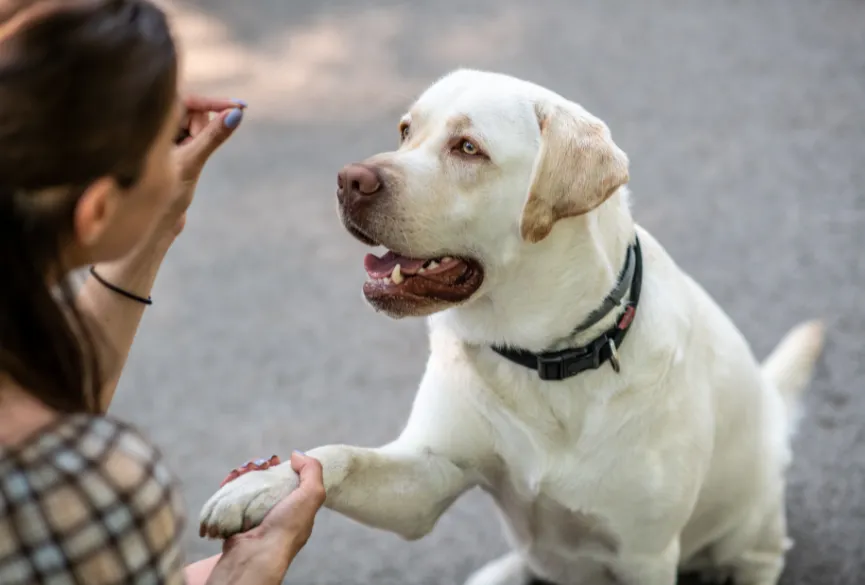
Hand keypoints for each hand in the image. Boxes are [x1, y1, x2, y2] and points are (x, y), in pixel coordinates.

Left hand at [157, 95, 246, 239]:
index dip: (214, 103)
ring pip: (193, 124)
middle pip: (191, 110)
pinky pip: (192, 134)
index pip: (188, 99)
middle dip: (202, 128)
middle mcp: (151, 124)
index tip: (239, 107)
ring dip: (199, 139)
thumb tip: (237, 114)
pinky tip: (184, 163)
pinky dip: (197, 145)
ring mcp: (158, 134)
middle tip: (194, 151)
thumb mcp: (192, 161)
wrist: (150, 222)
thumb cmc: (164, 194)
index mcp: (149, 122)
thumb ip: (214, 136)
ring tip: (186, 162)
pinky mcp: (167, 143)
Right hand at [201, 452, 325, 553]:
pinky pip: (229, 498)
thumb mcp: (311, 496)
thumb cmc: (286, 528)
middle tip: (252, 466)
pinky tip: (228, 481)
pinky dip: (227, 486)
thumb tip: (297, 455)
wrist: (254, 556)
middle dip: (256, 467)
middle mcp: (275, 513)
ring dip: (240, 474)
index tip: (273, 461)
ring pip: (245, 487)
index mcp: (295, 507)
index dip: (279, 466)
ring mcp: (253, 517)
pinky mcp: (233, 521)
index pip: (287, 480)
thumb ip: (312, 471)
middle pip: (264, 480)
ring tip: (238, 472)